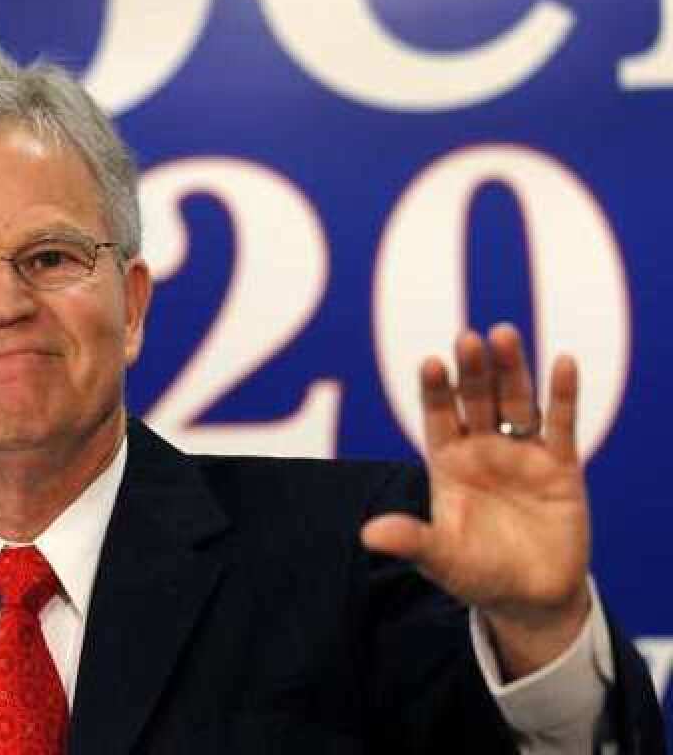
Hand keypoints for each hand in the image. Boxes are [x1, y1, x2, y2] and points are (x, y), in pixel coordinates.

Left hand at [361, 323, 590, 677]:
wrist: (530, 597)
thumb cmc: (476, 574)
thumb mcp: (441, 561)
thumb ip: (413, 543)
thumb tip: (368, 535)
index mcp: (447, 463)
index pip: (437, 417)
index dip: (435, 391)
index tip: (430, 363)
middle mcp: (482, 449)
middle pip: (475, 400)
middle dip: (472, 371)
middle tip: (467, 338)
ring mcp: (521, 453)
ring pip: (516, 402)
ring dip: (511, 369)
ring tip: (503, 334)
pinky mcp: (561, 466)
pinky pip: (562, 424)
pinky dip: (564, 394)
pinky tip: (564, 362)